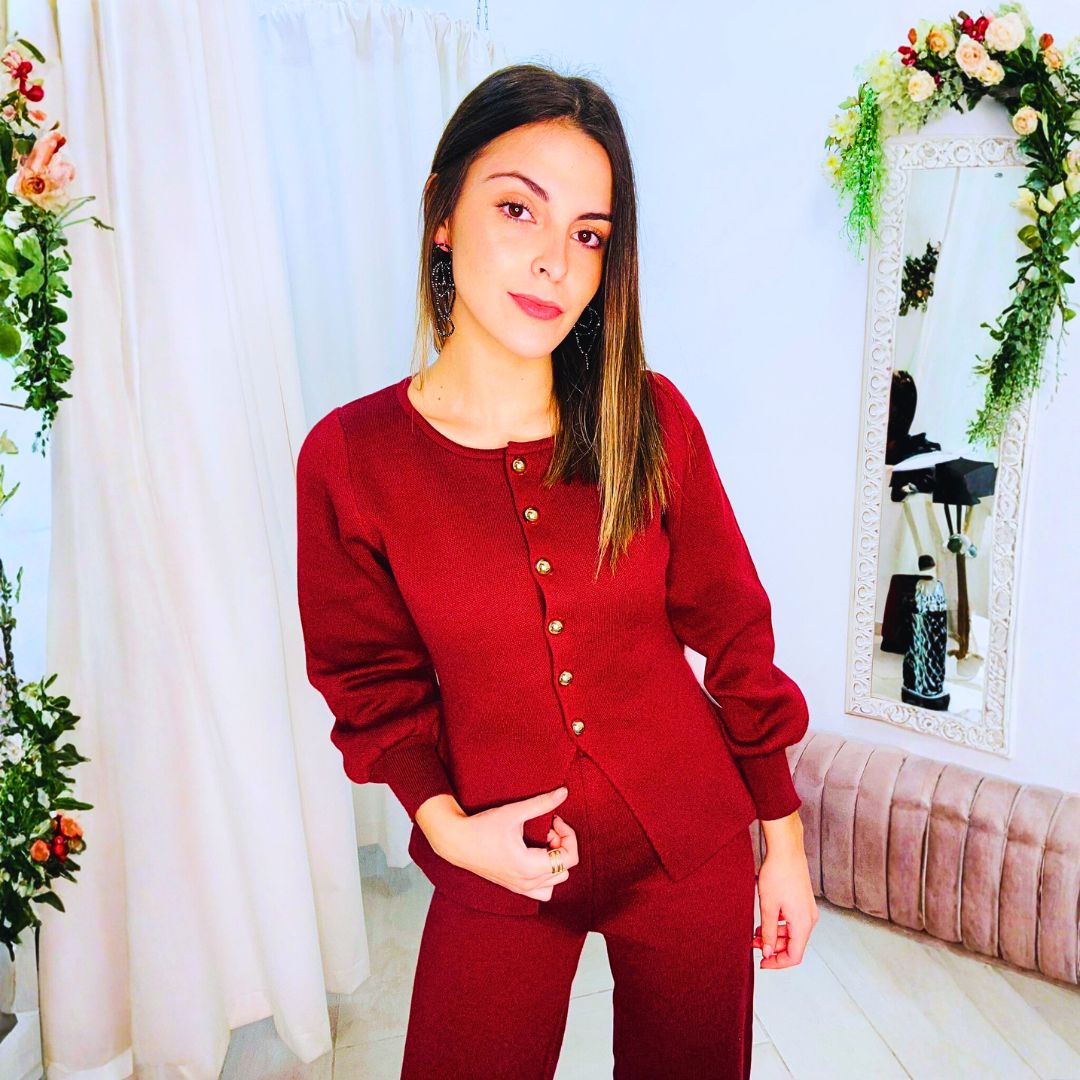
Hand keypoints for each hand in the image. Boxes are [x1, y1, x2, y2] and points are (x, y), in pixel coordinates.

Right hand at [430, 786, 580, 900]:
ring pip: (556, 881)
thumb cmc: (482, 828)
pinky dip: (546, 875)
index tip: (554, 820)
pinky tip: (536, 856)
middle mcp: (527, 882)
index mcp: (530, 867)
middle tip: (547, 829)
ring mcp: (521, 888)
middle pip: (565, 869)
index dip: (568, 835)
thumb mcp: (513, 812)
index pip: (569, 858)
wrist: (457, 842)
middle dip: (562, 846)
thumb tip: (564, 792)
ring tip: (542, 844)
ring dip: (555, 861)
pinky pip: (542, 889)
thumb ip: (541, 803)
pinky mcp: (515, 887)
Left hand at [751, 838, 817, 968]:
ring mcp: (808, 911)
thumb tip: (767, 952)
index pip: (794, 956)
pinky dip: (779, 926)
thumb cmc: (778, 875)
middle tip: (753, 944)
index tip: (762, 962)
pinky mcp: (803, 903)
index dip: (777, 963)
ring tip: (755, 933)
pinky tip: (765, 921)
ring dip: (775, 937)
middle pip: (793, 946)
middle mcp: (810, 920)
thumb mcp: (768, 907)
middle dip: (773, 948)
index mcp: (803, 924)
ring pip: (792, 934)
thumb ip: (768, 932)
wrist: (787, 850)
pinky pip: (793, 923)